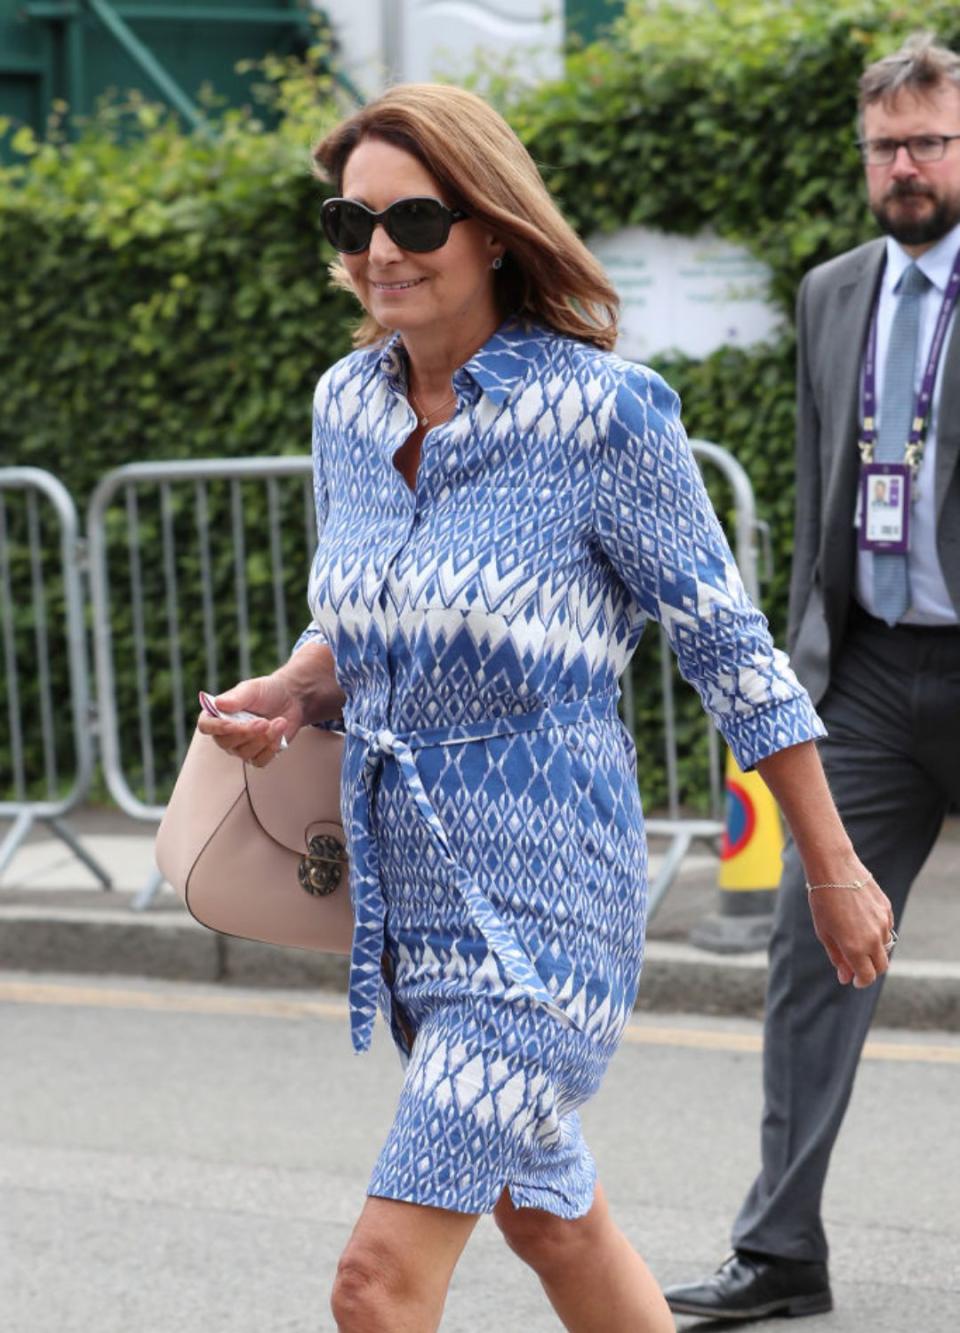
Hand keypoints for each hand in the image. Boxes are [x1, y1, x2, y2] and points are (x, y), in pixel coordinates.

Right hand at [197, 674, 304, 767]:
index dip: (217, 727)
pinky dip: (272, 749)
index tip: (233, 723)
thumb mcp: (253, 689)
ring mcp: (241, 747)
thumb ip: (236, 697)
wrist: (290, 699)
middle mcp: (226, 733)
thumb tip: (218, 704)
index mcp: (218, 714)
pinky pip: (259, 761)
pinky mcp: (257, 755)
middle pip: (225, 743)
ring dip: (264, 738)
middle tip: (263, 721)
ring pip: (245, 753)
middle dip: (246, 733)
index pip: (206, 726)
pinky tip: (280, 734)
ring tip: (279, 722)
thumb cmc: (267, 691)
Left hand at [806, 870, 894, 988]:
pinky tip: (863, 923)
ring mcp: (883, 923)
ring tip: (855, 937)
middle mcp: (873, 938)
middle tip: (856, 965)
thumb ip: (838, 957)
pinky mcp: (887, 910)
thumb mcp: (824, 932)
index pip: (868, 976)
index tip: (854, 980)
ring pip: (885, 947)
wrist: (834, 869)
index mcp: (855, 947)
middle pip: (882, 966)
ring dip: (874, 950)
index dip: (861, 981)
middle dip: (871, 970)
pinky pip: (887, 929)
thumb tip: (845, 978)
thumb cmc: (823, 901)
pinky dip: (878, 933)